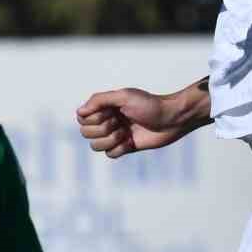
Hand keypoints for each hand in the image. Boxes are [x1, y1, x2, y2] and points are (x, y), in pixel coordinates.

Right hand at [76, 87, 194, 158]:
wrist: (171, 119)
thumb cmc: (150, 105)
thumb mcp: (124, 96)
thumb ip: (100, 100)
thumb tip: (80, 112)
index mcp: (106, 107)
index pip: (82, 118)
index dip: (94, 118)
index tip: (111, 111)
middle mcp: (108, 121)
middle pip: (86, 133)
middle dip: (103, 128)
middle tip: (121, 121)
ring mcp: (115, 135)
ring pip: (95, 146)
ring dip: (111, 140)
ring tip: (126, 132)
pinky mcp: (124, 147)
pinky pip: (109, 154)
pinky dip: (120, 149)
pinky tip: (132, 142)